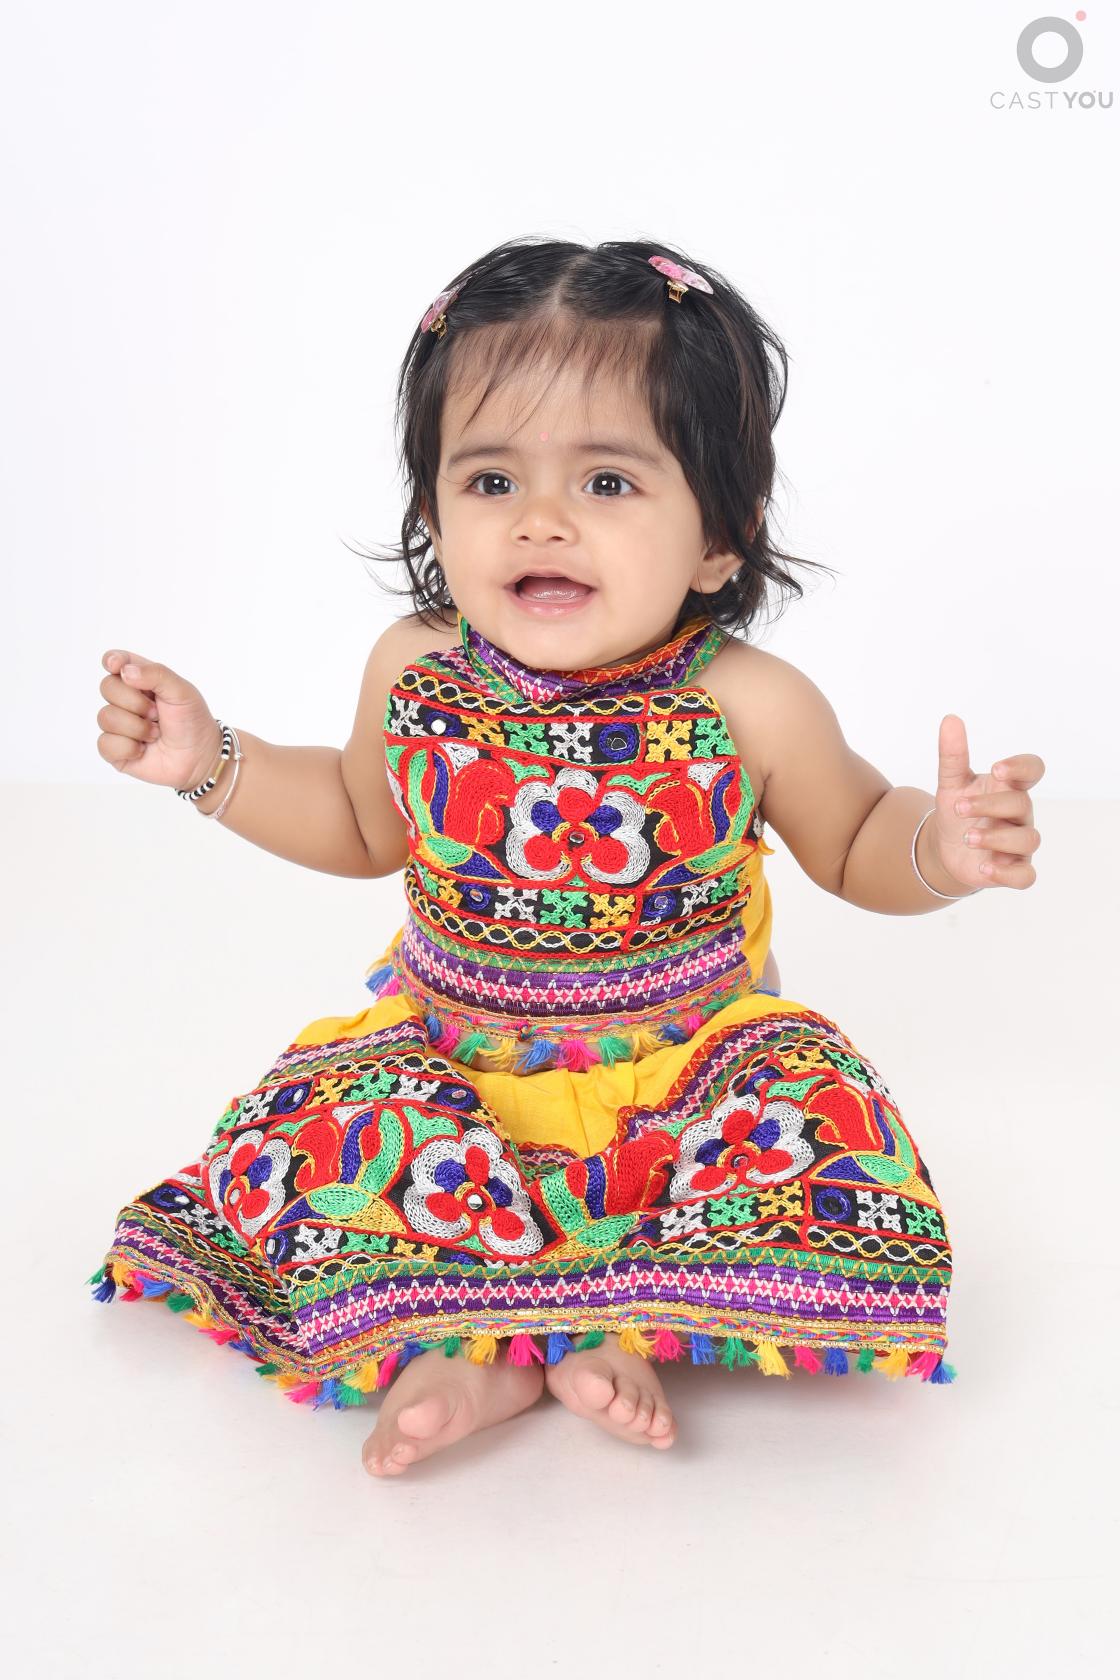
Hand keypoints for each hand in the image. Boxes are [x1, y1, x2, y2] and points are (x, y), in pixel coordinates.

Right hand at [97, 650, 222, 790]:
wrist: (199, 757)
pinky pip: (105, 743)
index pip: (115, 661)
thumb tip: (124, 671)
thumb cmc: (192, 721)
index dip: (112, 661)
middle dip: (136, 703)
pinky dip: (129, 748)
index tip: (117, 666)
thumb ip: (156, 674)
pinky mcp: (114, 749)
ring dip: (137, 728)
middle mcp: (125, 700)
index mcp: (140, 680)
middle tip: (157, 714)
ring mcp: (117, 725)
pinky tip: (143, 749)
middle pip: (107, 688)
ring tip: (155, 734)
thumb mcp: (182, 691)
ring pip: (105, 717)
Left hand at [928, 714, 1044, 891]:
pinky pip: (1026, 875)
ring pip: (1028, 839)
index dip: (1021, 767)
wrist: (945, 849)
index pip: (1032, 769)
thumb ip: (952, 754)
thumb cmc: (957, 811)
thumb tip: (950, 719)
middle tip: (959, 808)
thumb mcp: (951, 783)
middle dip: (990, 805)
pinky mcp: (1014, 869)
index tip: (997, 769)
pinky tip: (984, 867)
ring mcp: (1019, 842)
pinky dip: (1008, 873)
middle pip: (1022, 804)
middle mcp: (1019, 814)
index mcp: (1007, 787)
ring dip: (997, 838)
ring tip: (967, 838)